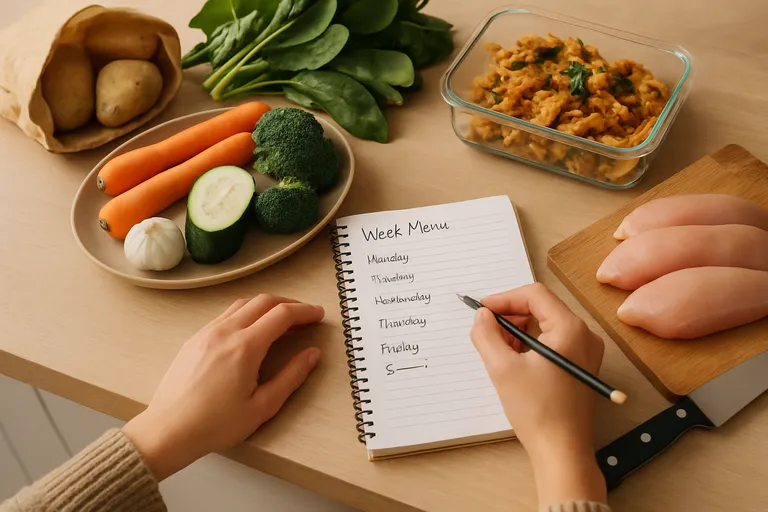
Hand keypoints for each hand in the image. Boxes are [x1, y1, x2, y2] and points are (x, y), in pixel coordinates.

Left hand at [122, 295, 323, 480]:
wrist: (167, 431)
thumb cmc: (214, 425)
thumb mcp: (262, 407)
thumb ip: (291, 377)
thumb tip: (312, 354)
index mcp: (245, 347)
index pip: (282, 315)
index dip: (305, 311)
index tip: (318, 315)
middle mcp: (225, 332)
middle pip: (263, 301)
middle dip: (289, 303)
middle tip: (305, 315)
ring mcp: (206, 332)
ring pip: (243, 304)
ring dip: (267, 305)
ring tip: (282, 319)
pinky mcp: (194, 338)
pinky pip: (226, 314)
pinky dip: (247, 312)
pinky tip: (252, 328)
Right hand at [470, 283, 606, 508]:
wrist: (561, 451)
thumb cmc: (537, 411)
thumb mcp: (502, 368)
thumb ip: (487, 334)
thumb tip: (482, 316)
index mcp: (570, 329)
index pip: (534, 294)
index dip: (504, 299)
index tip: (482, 311)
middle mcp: (584, 335)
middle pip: (541, 307)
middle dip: (510, 316)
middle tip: (487, 332)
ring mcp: (586, 351)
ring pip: (545, 324)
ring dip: (519, 330)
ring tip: (499, 350)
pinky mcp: (581, 365)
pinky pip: (553, 341)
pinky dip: (530, 344)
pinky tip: (514, 361)